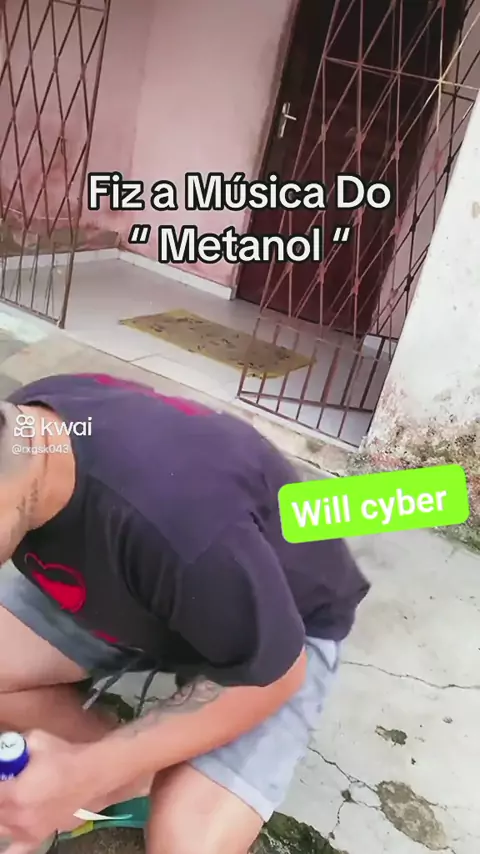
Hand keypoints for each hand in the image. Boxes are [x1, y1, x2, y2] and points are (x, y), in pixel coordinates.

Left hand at [0, 730, 98, 852]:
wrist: (93, 774)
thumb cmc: (65, 757)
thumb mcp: (36, 740)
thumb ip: (14, 745)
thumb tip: (7, 747)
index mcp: (15, 794)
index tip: (2, 775)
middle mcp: (18, 818)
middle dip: (1, 797)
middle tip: (9, 783)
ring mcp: (28, 831)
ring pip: (1, 828)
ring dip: (3, 813)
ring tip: (12, 799)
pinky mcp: (38, 836)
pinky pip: (16, 850)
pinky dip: (9, 844)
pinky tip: (13, 828)